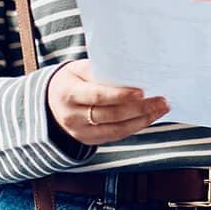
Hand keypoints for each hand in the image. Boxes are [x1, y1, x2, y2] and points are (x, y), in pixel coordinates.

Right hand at [47, 59, 168, 146]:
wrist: (48, 104)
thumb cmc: (70, 80)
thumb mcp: (77, 69)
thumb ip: (100, 70)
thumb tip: (131, 72)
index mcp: (68, 93)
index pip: (98, 96)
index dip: (120, 95)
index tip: (142, 92)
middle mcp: (73, 116)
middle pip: (111, 115)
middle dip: (139, 109)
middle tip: (162, 100)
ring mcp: (80, 132)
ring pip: (116, 130)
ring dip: (143, 120)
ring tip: (161, 108)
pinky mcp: (89, 140)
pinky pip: (116, 136)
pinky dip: (135, 127)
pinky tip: (149, 117)